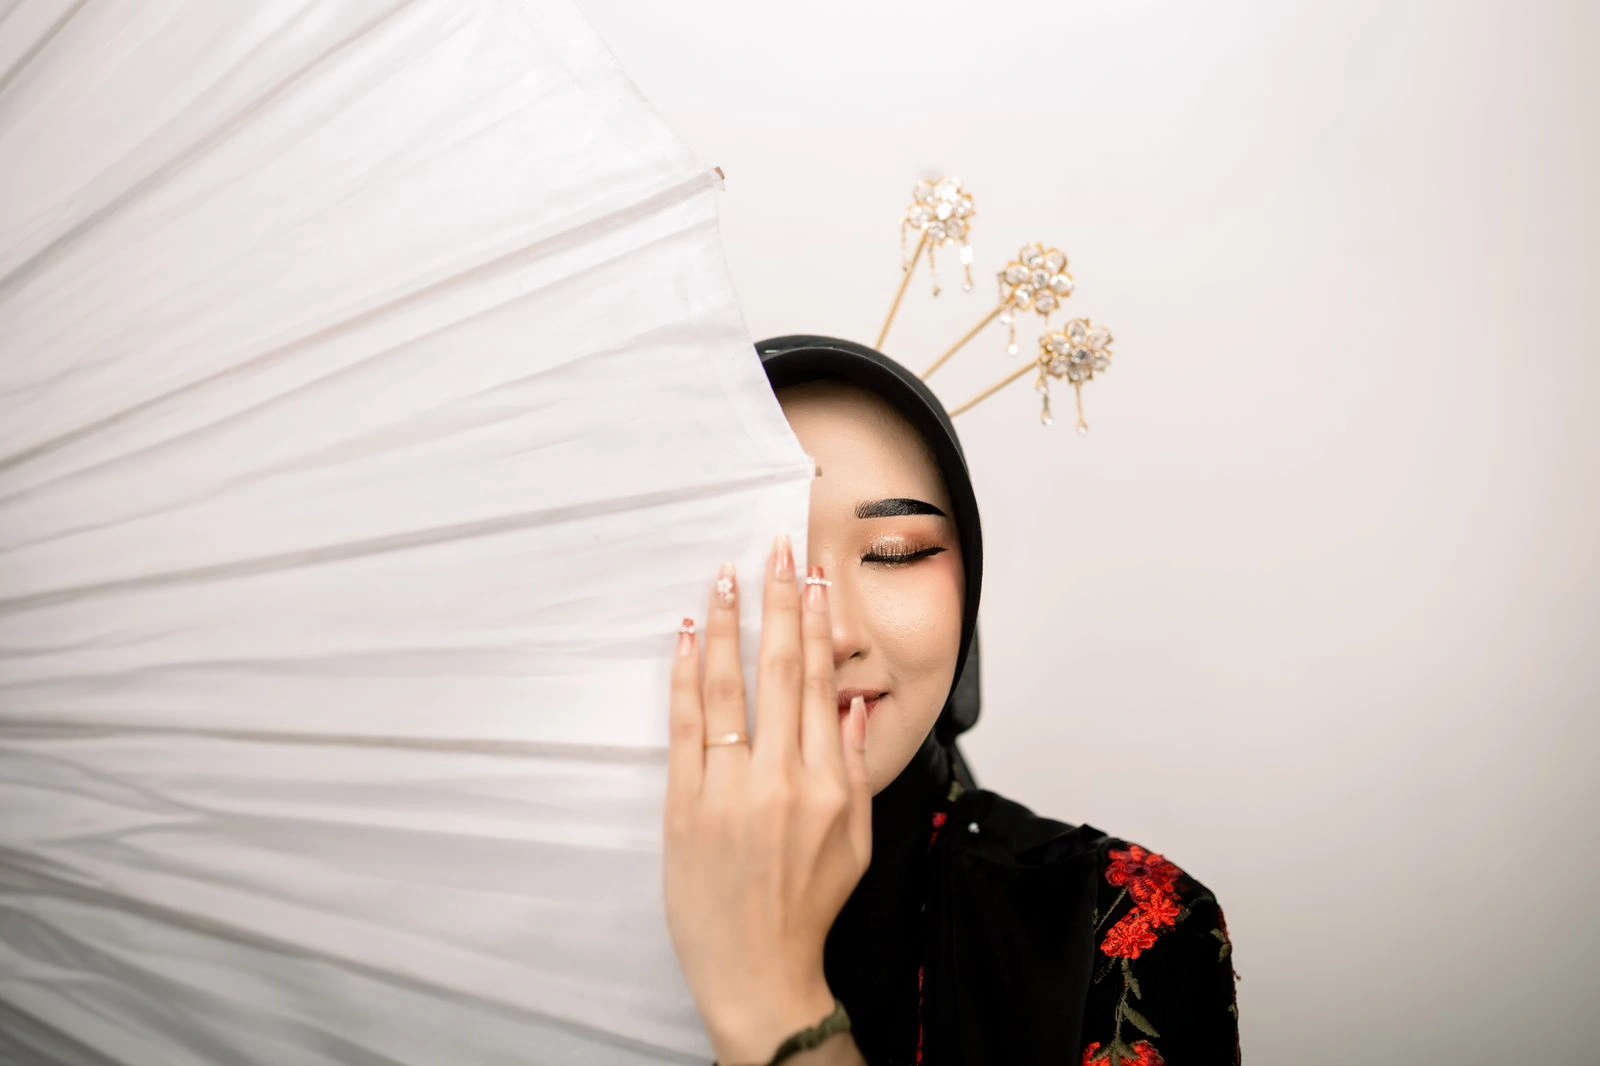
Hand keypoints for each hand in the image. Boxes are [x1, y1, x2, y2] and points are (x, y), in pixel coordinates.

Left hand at [665, 535, 871, 1063]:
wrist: (759, 970)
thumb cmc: (808, 907)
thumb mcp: (855, 840)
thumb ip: (857, 768)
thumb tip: (857, 708)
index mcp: (829, 783)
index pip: (823, 683)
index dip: (816, 625)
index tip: (811, 579)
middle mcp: (782, 778)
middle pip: (780, 670)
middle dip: (777, 602)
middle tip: (774, 550)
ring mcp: (730, 790)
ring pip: (728, 687)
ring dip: (726, 624)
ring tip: (724, 576)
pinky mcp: (685, 805)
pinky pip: (685, 726)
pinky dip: (684, 676)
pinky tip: (683, 635)